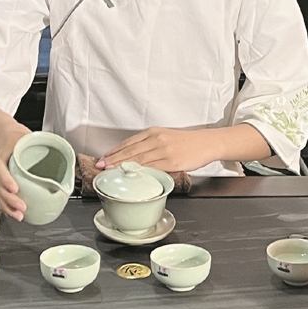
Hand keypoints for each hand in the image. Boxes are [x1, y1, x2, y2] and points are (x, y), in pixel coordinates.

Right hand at [0, 119, 32, 219]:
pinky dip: (5, 205)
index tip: (15, 188)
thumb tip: (62, 154)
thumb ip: (40, 143)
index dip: (6, 180)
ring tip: (19, 215)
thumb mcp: (25, 134)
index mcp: (1, 153)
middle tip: (22, 207)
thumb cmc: (11, 133)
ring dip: (8, 206)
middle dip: (10, 199)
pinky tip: (13, 212)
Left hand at [98, 127, 216, 174]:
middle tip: (101, 166)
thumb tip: (130, 156)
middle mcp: (157, 139)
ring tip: (110, 172)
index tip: (103, 158)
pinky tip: (132, 176)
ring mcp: (164, 151)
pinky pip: (153, 168)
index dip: (114, 151)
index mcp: (153, 132)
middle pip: (130, 151)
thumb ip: (148, 145)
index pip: (128, 143)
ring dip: (123, 166)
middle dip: (113, 159)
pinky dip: (140, 172)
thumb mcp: (164, 137)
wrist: (206, 143)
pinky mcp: (172, 162)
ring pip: (139, 160)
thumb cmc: (186, 142)